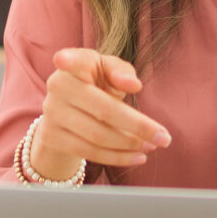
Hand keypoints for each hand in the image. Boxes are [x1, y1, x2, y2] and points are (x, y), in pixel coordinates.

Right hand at [29, 48, 167, 179]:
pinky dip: (117, 158)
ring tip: (151, 147)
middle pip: (103, 110)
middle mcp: (58, 86)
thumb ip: (122, 71)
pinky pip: (88, 152)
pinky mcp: (52, 136)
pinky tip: (137, 157)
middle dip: (138, 127)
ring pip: (97, 136)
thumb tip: (134, 85)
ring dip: (129, 145)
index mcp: (74, 64)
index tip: (62, 60)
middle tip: (164, 138)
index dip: (67, 60)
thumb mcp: (109, 70)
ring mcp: (52, 113)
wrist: (69, 108)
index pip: (72, 61)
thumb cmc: (96, 82)